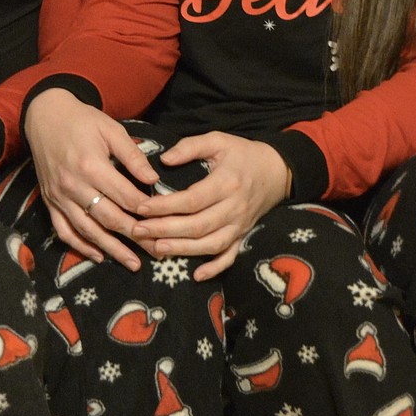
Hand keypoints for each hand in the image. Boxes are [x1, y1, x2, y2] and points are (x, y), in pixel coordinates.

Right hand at [23, 89, 159, 269]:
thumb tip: (154, 179)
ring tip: (133, 263)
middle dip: (136, 236)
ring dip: (112, 249)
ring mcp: (59, 197)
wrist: (44, 116)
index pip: (125, 196)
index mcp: (91, 166)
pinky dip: (80, 246)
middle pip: (109, 218)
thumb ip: (132, 156)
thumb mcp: (111, 130)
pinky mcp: (49, 202)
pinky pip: (64, 230)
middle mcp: (74, 186)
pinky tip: (98, 257)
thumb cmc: (82, 121)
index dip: (147, 211)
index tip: (166, 221)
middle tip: (158, 251)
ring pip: (88, 230)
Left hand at [133, 132, 287, 278]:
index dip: (165, 206)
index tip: (142, 207)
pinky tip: (197, 275)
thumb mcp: (218, 140)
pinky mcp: (244, 235)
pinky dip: (216, 268)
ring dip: (183, 250)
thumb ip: (190, 147)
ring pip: (211, 244)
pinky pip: (231, 256)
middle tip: (138, 230)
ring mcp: (240, 225)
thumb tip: (164, 160)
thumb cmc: (242, 153)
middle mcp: (235, 207)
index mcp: (227, 182)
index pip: (192, 200)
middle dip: (165, 230)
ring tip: (156, 248)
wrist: (276, 170)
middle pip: (198, 225)